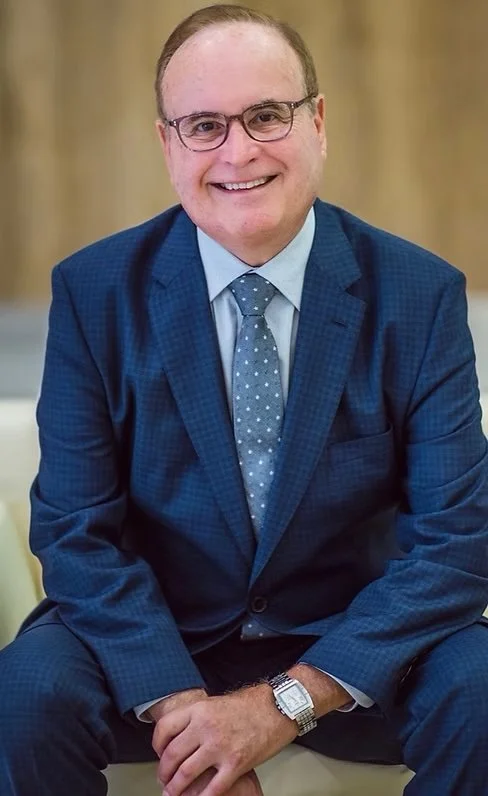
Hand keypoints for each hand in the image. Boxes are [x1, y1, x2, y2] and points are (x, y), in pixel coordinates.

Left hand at [153, 684, 295, 795]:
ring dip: (175, 788)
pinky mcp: (236, 763)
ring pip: (186, 774)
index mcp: (199, 710)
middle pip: (172, 755)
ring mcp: (220, 746)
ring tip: (172, 793)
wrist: (278, 707)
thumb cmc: (251, 704)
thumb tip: (181, 737)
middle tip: (164, 779)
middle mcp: (205, 727)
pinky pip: (212, 788)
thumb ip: (198, 718)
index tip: (159, 754)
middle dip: (164, 772)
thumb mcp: (216, 703)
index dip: (157, 745)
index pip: (164, 728)